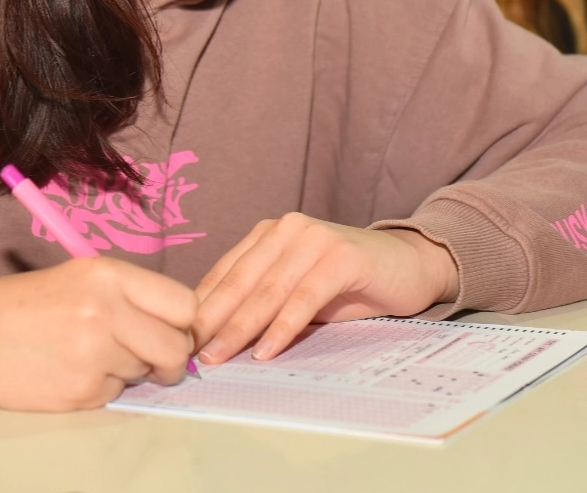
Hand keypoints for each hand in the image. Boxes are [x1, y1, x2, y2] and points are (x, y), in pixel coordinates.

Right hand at [0, 258, 196, 410]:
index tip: (172, 331)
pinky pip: (116, 394)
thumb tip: (182, 329)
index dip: (183, 324)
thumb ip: (132, 297)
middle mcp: (107, 310)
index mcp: (110, 275)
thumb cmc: (28, 303)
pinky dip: (101, 387)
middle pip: (176, 346)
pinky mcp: (81, 390)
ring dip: (128, 370)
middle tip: (150, 359)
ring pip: (146, 372)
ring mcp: (94, 353)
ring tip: (89, 354)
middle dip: (169, 359)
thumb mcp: (82, 276)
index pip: (184, 305)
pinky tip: (71, 371)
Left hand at [192, 214, 458, 364]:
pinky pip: (304, 296)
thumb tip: (215, 339)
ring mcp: (314, 239)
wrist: (409, 267)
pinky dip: (283, 326)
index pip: (225, 274)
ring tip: (218, 357)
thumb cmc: (348, 286)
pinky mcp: (341, 256)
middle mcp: (286, 230)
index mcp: (268, 235)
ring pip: (267, 290)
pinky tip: (265, 351)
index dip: (201, 308)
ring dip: (240, 328)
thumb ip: (262, 304)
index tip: (178, 340)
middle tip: (189, 354)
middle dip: (212, 321)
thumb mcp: (297, 293)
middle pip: (240, 282)